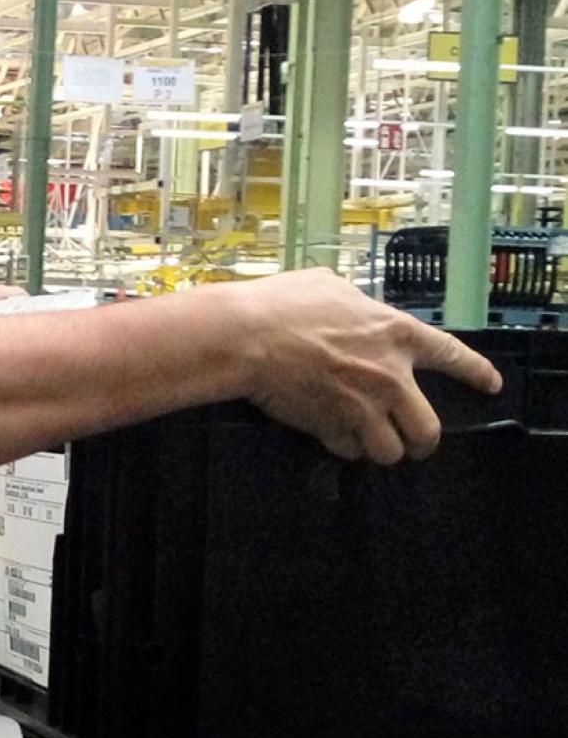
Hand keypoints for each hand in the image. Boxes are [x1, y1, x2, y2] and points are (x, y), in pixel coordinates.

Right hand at [224, 269, 502, 463]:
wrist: (247, 338)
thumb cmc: (282, 305)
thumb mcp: (328, 285)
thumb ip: (354, 302)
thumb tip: (350, 307)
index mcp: (396, 334)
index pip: (452, 356)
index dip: (476, 373)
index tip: (490, 385)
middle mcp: (390, 377)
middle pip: (428, 428)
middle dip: (422, 440)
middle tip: (413, 441)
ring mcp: (363, 407)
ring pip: (392, 451)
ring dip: (381, 449)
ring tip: (368, 443)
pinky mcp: (332, 428)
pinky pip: (350, 451)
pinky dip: (344, 447)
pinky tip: (333, 435)